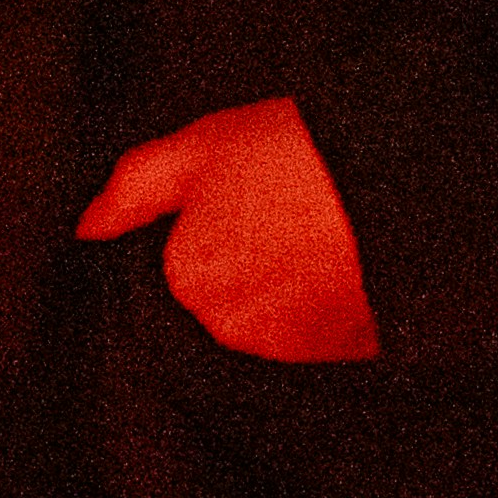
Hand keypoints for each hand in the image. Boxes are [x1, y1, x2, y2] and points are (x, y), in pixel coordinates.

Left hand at [81, 98, 376, 362]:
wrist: (409, 173)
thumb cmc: (302, 150)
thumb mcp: (203, 143)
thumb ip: (135, 188)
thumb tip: (88, 228)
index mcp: (189, 277)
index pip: (180, 270)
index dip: (212, 229)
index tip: (246, 197)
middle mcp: (233, 328)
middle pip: (225, 301)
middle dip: (248, 263)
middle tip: (287, 207)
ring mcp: (295, 348)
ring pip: (274, 319)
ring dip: (289, 288)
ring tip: (323, 230)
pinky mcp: (351, 354)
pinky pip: (326, 335)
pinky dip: (331, 306)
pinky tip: (349, 259)